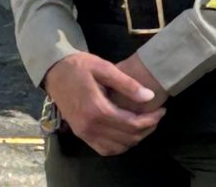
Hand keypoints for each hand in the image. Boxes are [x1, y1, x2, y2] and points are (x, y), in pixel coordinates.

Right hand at [42, 52, 165, 155]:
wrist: (54, 71)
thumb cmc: (79, 66)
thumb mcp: (103, 67)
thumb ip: (127, 84)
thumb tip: (149, 97)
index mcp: (97, 108)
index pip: (131, 123)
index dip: (151, 120)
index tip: (161, 110)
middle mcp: (90, 126)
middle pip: (127, 137)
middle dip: (147, 129)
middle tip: (156, 116)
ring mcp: (84, 132)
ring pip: (118, 147)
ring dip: (134, 138)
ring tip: (144, 123)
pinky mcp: (81, 134)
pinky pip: (104, 149)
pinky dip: (119, 146)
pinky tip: (126, 133)